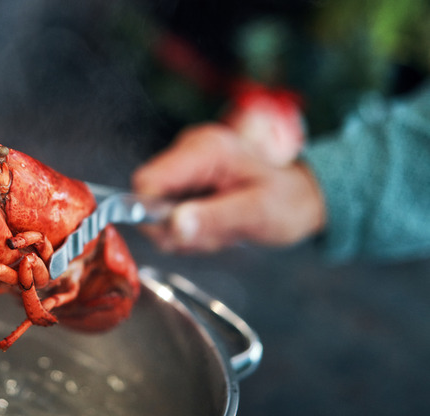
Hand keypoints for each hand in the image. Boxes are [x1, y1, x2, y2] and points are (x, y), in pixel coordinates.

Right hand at [131, 123, 325, 252]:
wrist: (300, 194)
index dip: (153, 213)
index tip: (182, 233)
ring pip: (156, 209)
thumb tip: (172, 226)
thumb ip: (212, 219)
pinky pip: (167, 211)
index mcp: (205, 149)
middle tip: (212, 234)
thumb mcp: (256, 214)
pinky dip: (188, 226)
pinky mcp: (184, 178)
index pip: (147, 181)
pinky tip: (213, 223)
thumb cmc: (286, 200)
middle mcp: (189, 149)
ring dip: (184, 230)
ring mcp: (185, 163)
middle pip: (147, 197)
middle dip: (174, 226)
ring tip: (219, 227)